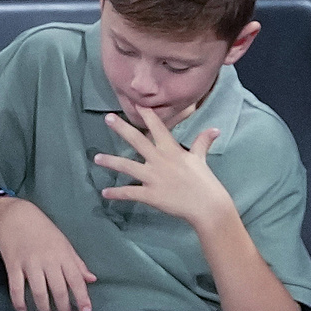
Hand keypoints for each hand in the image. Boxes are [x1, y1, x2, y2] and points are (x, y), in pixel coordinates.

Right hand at [0, 197, 95, 310]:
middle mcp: (48, 261)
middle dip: (63, 308)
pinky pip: (16, 288)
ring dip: (44, 308)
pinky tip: (23, 310)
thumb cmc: (42, 229)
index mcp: (63, 255)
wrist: (16, 216)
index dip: (82, 297)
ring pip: (39, 292)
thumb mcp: (64, 243)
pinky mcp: (13, 265)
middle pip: (58, 289)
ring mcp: (30, 263)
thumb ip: (77, 263)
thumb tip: (91, 279)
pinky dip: (19, 302)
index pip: (76, 280)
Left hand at [92, 106, 236, 230]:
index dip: (148, 116)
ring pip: (127, 166)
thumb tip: (214, 129)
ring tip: (95, 158)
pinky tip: (104, 193)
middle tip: (107, 118)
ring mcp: (153, 177)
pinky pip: (129, 192)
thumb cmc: (204, 182)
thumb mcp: (201, 159)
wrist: (207, 206)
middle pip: (137, 140)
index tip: (137, 104)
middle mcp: (159, 160)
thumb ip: (202, 143)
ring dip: (110, 162)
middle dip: (122, 128)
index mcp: (172, 150)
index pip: (159, 128)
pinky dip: (116, 194)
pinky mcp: (150, 194)